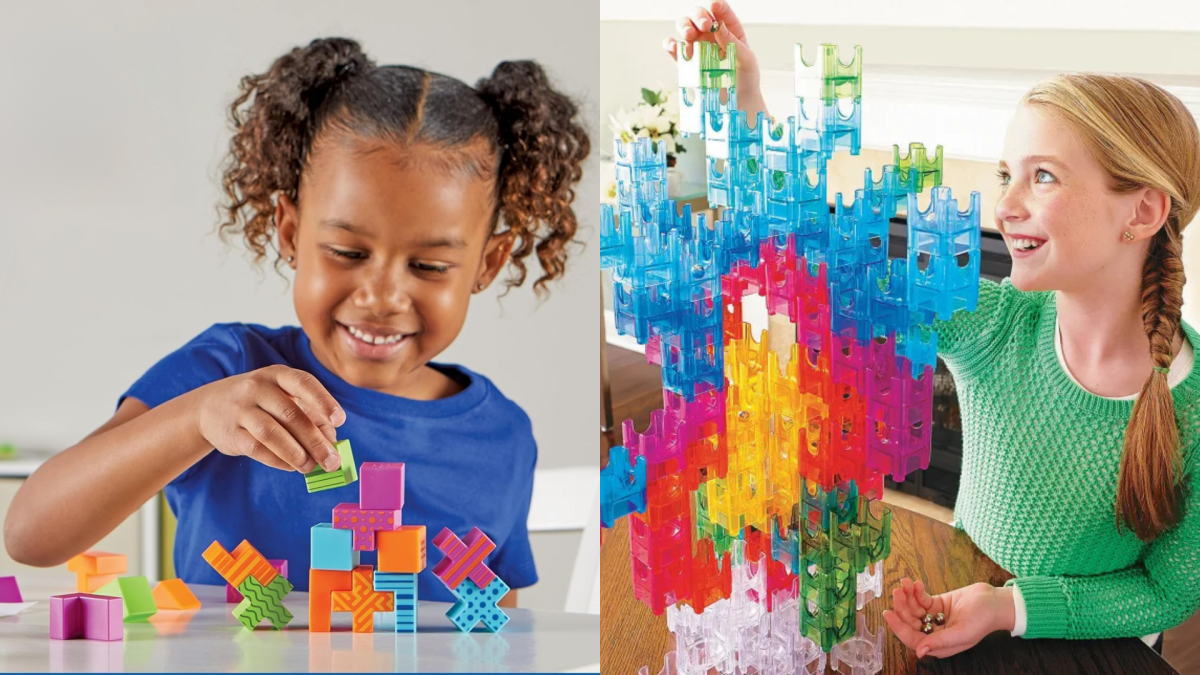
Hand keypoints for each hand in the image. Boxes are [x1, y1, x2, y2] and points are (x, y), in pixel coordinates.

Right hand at [195, 365, 345, 473]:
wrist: (209, 407)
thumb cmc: (260, 403)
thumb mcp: (282, 398)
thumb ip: (308, 414)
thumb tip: (332, 440)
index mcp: (277, 375)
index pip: (304, 383)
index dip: (324, 401)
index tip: (340, 421)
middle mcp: (257, 387)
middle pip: (291, 414)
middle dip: (315, 441)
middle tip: (331, 461)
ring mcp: (241, 409)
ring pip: (272, 433)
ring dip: (296, 454)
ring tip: (311, 467)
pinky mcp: (230, 432)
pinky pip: (256, 448)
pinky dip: (278, 460)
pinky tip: (291, 467)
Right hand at [662, 2, 766, 118]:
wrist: (738, 103)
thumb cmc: (746, 80)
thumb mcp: (747, 60)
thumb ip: (733, 43)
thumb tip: (718, 27)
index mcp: (729, 31)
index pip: (721, 12)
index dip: (717, 6)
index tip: (714, 6)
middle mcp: (711, 36)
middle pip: (699, 16)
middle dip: (699, 16)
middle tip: (705, 26)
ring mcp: (697, 48)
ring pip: (685, 28)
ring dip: (684, 27)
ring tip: (689, 35)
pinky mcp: (687, 62)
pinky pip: (674, 49)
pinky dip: (671, 45)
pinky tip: (674, 46)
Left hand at [883, 578, 1016, 658]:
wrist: (995, 602)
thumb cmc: (983, 620)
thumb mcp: (962, 633)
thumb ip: (940, 642)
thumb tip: (920, 652)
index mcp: (939, 645)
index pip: (913, 639)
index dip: (899, 627)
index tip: (888, 613)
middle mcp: (934, 633)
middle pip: (910, 622)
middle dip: (902, 607)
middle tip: (898, 591)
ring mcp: (935, 618)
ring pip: (913, 609)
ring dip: (907, 596)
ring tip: (906, 583)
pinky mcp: (937, 605)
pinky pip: (921, 599)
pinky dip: (916, 591)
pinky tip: (916, 583)